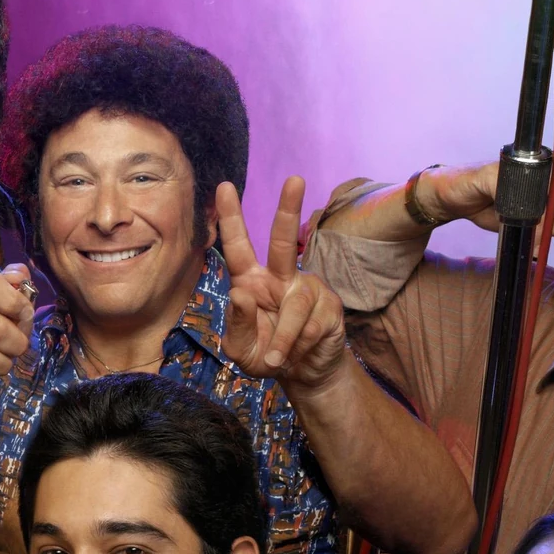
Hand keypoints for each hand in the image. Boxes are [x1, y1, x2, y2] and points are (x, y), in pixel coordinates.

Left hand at [217, 178, 349, 393]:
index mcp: (251, 281)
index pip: (238, 247)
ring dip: (284, 337)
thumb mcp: (240, 348)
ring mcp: (307, 288)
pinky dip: (299, 346)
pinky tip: (297, 354)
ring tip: (277, 359)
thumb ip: (238, 324)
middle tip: (295, 179)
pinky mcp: (329, 306)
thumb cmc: (264, 354)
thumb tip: (240, 293)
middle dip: (288, 210)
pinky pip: (311, 325)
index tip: (224, 187)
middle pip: (284, 240)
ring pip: (294, 305)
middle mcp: (280, 277)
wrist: (302, 374)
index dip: (231, 217)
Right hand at [409, 160, 553, 242]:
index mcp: (546, 175)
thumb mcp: (525, 220)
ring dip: (547, 217)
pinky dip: (521, 216)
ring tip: (544, 241)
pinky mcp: (494, 174)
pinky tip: (522, 231)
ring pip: (543, 188)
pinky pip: (515, 195)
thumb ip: (550, 224)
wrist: (450, 199)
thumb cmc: (488, 205)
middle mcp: (534, 166)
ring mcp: (515, 168)